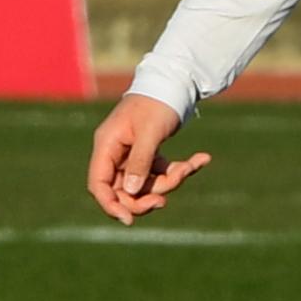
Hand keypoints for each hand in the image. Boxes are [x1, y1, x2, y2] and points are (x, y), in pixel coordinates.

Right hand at [85, 93, 208, 225]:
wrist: (177, 80)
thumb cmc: (158, 102)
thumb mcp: (150, 132)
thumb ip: (139, 162)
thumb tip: (130, 193)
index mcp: (107, 145)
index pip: (98, 184)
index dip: (110, 205)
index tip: (129, 220)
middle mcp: (116, 152)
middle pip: (122, 191)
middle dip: (144, 198)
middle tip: (164, 201)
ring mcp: (132, 154)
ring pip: (145, 184)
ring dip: (169, 181)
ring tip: (192, 164)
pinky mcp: (149, 153)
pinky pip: (160, 172)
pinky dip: (180, 170)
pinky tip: (202, 158)